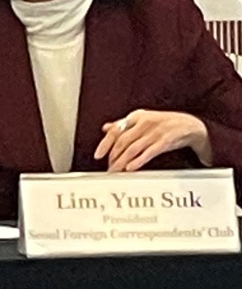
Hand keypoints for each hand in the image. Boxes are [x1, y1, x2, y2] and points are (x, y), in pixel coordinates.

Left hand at [94, 110, 211, 170]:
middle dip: (113, 157)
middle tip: (109, 168)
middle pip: (122, 141)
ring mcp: (154, 132)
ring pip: (133, 148)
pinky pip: (148, 152)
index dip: (105, 143)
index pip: (116, 130)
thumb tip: (107, 128)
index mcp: (136, 117)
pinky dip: (138, 161)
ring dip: (122, 162)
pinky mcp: (165, 142)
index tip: (98, 155)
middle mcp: (143, 123)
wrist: (190, 125)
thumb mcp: (143, 119)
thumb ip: (125, 124)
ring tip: (116, 171)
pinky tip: (131, 168)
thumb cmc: (164, 123)